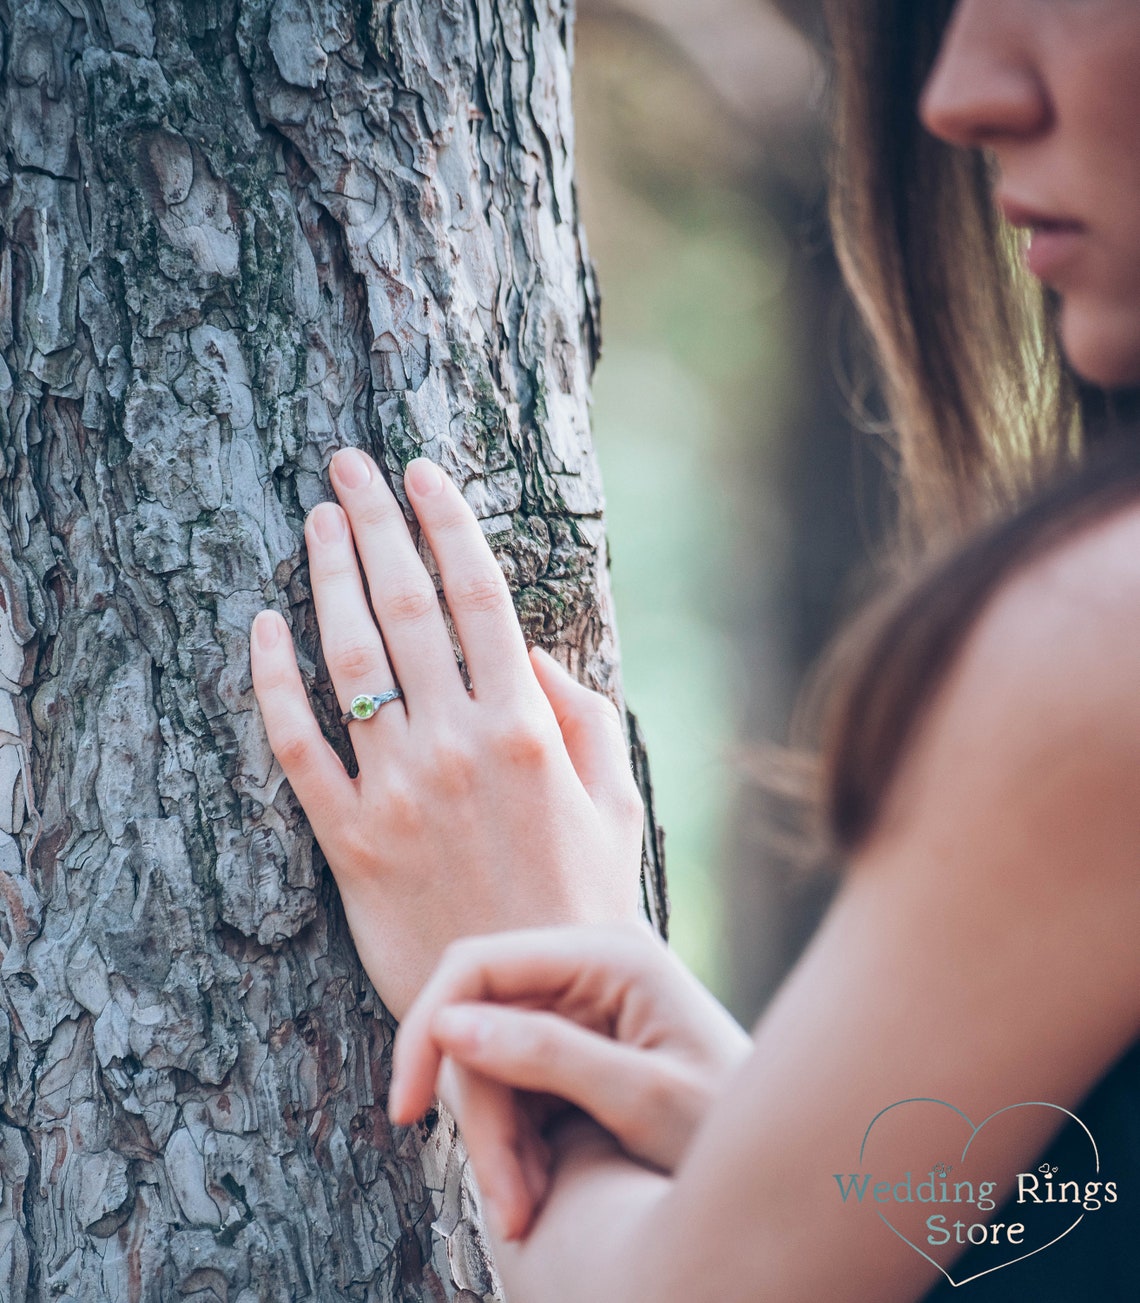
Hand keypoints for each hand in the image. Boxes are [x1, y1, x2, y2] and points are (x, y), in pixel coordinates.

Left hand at [249, 450, 644, 1018]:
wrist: (530, 1008)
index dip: (447, 523)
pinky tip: (262, 630)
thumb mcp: (617, 802)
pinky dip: (273, 685)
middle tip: (348, 465)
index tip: (422, 472)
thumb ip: (583, 715)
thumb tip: (530, 652)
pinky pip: (298, 748)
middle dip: (376, 521)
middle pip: (407, 606)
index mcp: (526, 726)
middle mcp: (457, 743)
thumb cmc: (583, 903)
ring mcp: (397, 790)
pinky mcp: (347, 840)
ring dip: (329, 578)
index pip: (478, 596)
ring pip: (351, 660)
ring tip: (315, 521)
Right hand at [388, 922, 751, 1237]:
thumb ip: (547, 1055)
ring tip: (529, 1210)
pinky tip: (538, 1190)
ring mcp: (581, 1007)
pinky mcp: (577, 1047)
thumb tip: (450, 1024)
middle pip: (479, 1024)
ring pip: (490, 1065)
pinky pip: (514, 1087)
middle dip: (482, 1117)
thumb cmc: (734, 1125)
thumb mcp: (644, 1098)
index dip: (427, 1028)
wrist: (792, 1163)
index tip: (402, 1109)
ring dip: (498, 1144)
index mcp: (609, 955)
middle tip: (510, 1204)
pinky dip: (515, 1145)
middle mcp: (588, 969)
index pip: (479, 964)